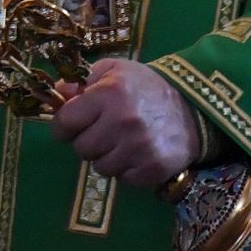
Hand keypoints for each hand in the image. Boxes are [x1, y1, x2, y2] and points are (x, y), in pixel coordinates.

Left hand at [50, 58, 201, 188]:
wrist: (193, 108)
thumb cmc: (146, 87)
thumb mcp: (115, 71)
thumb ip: (82, 80)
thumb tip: (56, 92)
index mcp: (109, 93)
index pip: (65, 122)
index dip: (64, 125)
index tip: (71, 125)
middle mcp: (122, 121)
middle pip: (81, 149)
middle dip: (88, 141)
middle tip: (104, 131)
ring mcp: (139, 148)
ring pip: (100, 168)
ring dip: (107, 157)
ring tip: (123, 142)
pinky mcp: (152, 169)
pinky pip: (122, 179)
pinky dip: (126, 170)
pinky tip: (137, 153)